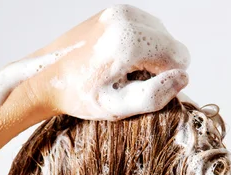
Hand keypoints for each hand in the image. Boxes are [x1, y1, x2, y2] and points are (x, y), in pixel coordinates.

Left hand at [0, 4, 189, 120]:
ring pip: (161, 36)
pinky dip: (140, 46)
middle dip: (159, 67)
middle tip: (130, 82)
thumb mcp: (117, 107)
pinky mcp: (115, 10)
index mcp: (129, 39)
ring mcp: (120, 10)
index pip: (180, 58)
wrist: (47, 76)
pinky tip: (119, 60)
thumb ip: (154, 96)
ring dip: (150, 57)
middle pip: (172, 45)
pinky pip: (146, 29)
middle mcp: (127, 17)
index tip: (140, 89)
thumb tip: (183, 78)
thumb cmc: (81, 96)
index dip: (167, 80)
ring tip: (123, 72)